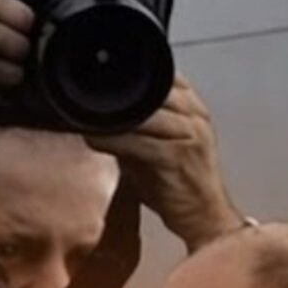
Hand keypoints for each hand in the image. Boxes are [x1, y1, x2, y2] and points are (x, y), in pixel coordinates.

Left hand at [85, 75, 243, 252]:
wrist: (205, 215)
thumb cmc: (178, 178)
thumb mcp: (159, 140)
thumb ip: (137, 120)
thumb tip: (95, 109)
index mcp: (192, 106)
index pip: (162, 73)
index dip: (130, 72)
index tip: (100, 76)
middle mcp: (195, 115)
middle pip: (152, 89)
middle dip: (117, 93)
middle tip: (84, 94)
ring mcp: (190, 134)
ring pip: (143, 113)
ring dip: (109, 116)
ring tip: (83, 117)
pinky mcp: (178, 157)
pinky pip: (139, 142)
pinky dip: (113, 139)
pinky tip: (94, 140)